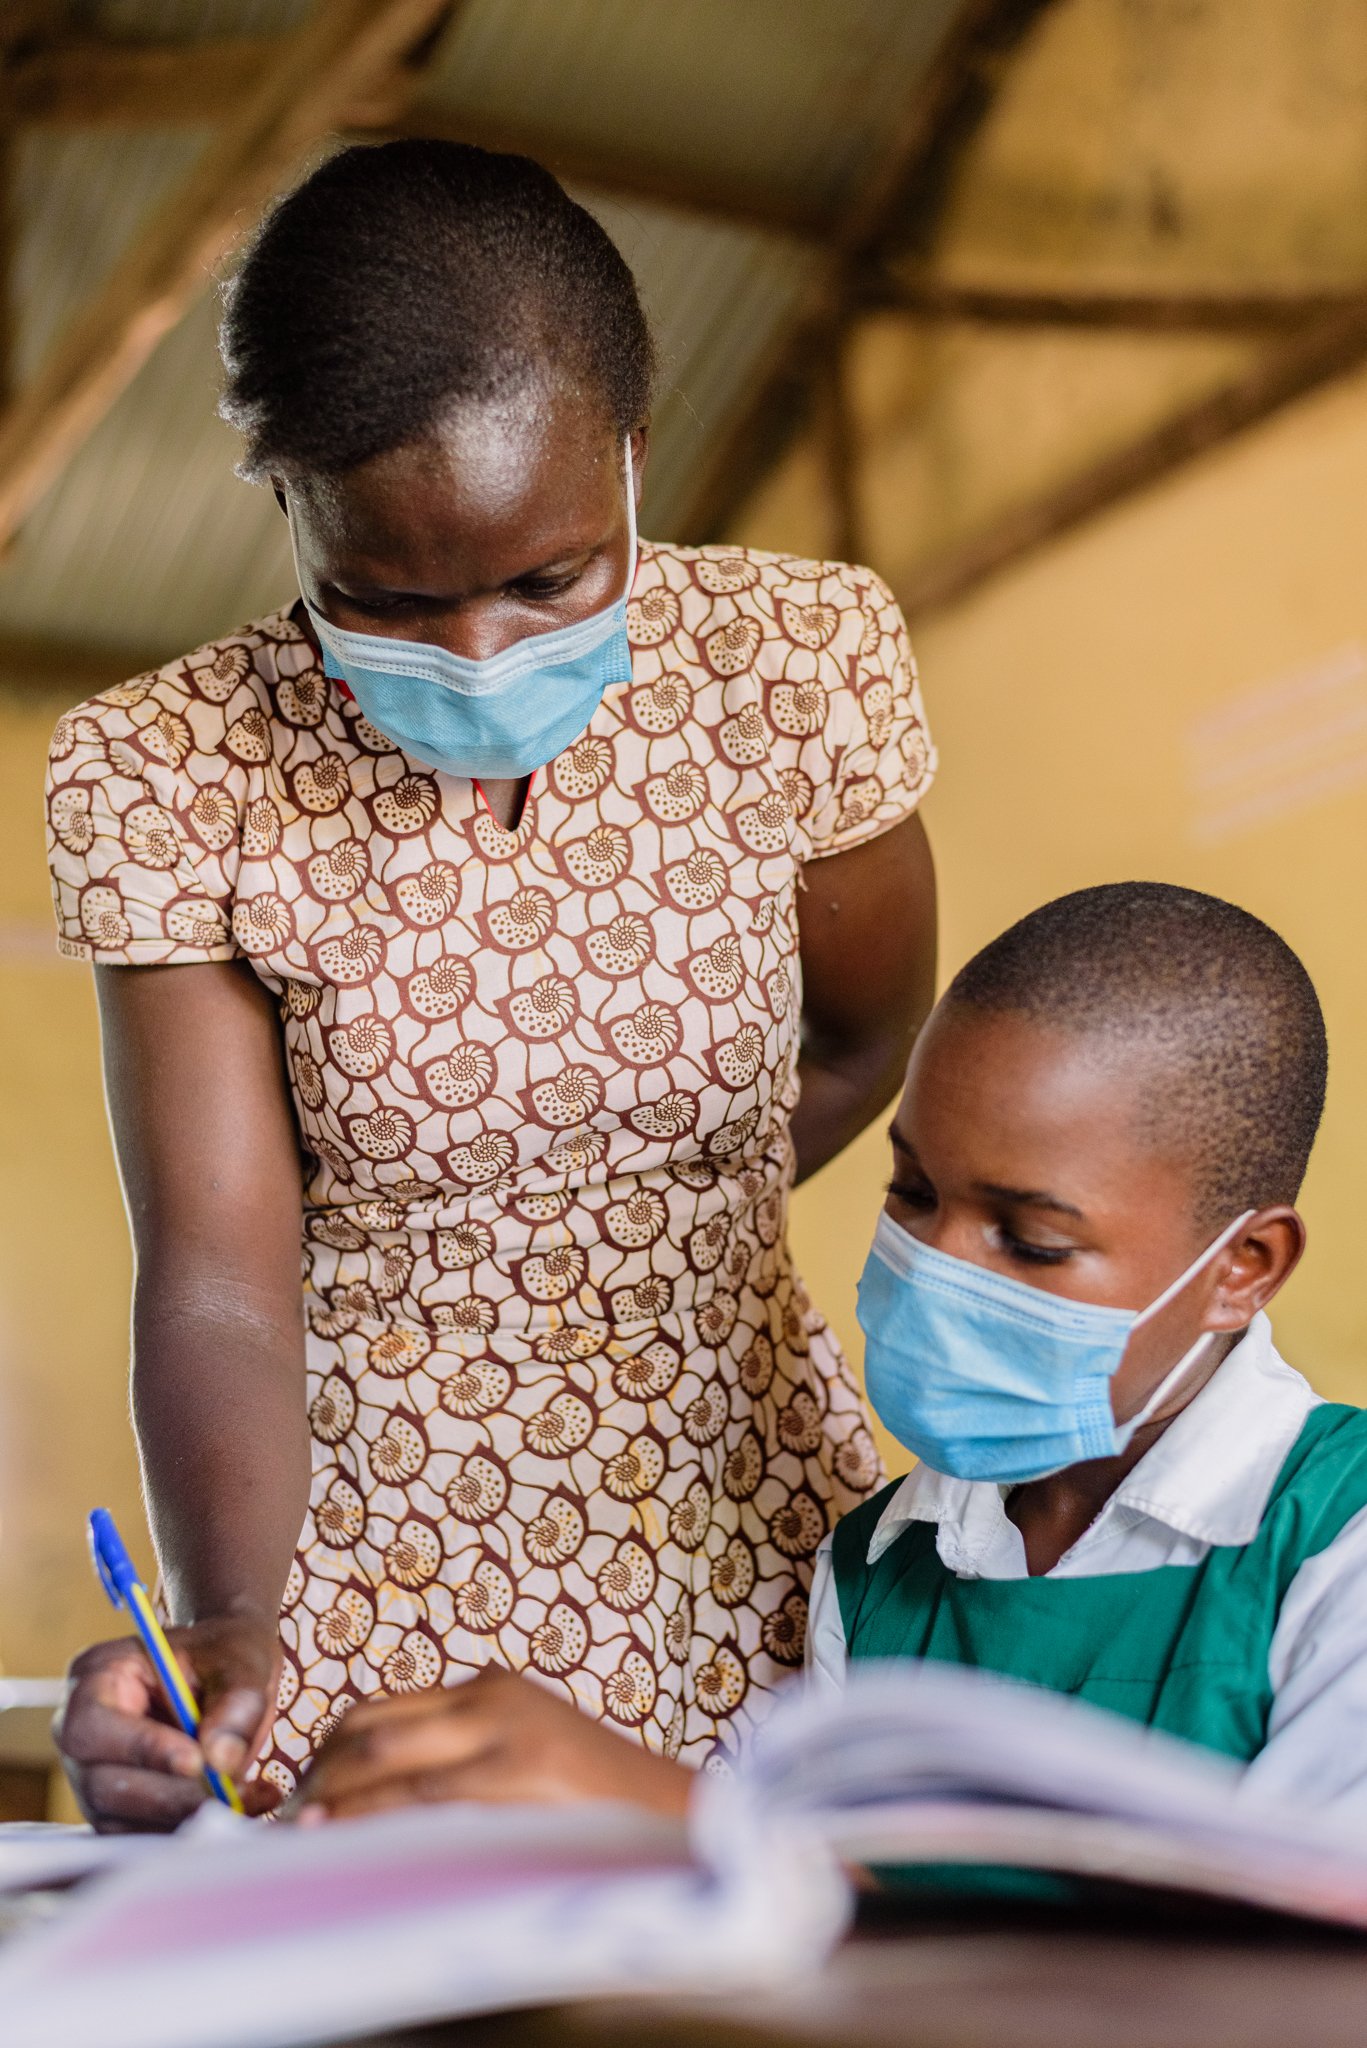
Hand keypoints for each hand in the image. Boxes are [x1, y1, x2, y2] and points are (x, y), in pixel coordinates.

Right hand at [56, 1608, 282, 1830]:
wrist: (231, 1670)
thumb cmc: (227, 1654)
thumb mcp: (240, 1661)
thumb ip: (235, 1704)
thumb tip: (220, 1761)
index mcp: (97, 1676)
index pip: (92, 1725)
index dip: (139, 1748)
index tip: (195, 1761)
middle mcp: (84, 1732)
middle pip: (102, 1784)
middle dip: (169, 1795)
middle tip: (231, 1791)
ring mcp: (95, 1776)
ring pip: (121, 1820)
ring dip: (185, 1818)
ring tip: (250, 1797)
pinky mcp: (119, 1809)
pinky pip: (143, 1835)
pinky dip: (190, 1830)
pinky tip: (242, 1806)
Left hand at [290, 1666, 691, 1823]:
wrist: (671, 1813)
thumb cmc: (593, 1802)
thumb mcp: (524, 1757)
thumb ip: (466, 1758)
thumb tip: (377, 1795)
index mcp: (491, 1689)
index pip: (382, 1708)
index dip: (328, 1749)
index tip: (301, 1790)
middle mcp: (490, 1698)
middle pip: (371, 1725)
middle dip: (319, 1772)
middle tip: (291, 1816)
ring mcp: (502, 1732)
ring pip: (385, 1756)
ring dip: (335, 1797)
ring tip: (305, 1831)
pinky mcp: (514, 1772)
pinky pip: (423, 1796)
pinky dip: (375, 1817)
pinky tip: (350, 1840)